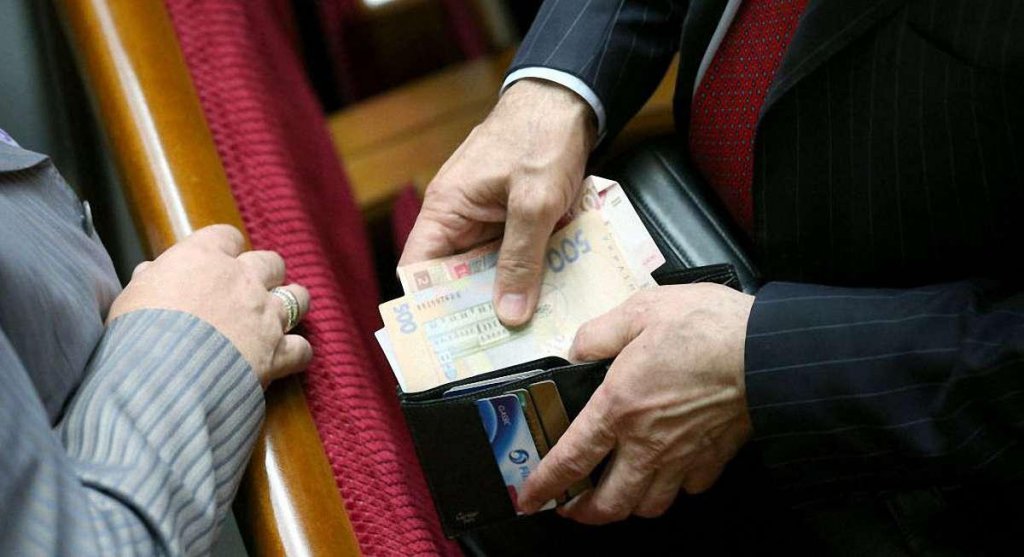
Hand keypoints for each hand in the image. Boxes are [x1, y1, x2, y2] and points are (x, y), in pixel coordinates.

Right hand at [107, 225, 311, 387]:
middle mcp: (242, 281)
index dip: (225, 248)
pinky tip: (288, 358)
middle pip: (271, 262)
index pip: (226, 236)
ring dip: (292, 304)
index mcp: (203, 259)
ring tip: (281, 315)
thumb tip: (149, 272)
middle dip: (266, 273)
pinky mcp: (277, 352)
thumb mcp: (130, 297)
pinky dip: (297, 353)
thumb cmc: (136, 334)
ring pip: (298, 297)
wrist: (161, 376)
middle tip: (253, 289)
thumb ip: (148, 280)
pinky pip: (302, 348)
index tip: (220, 259)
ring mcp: (265, 316)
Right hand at [400, 79, 596, 325]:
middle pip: (456, 280)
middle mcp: (460, 219)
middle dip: (474, 314)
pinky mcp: (513, 220)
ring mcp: (487, 220)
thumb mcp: (534, 202)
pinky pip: (513, 257)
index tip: (446, 346)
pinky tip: (549, 301)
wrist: (569, 99)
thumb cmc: (541, 137)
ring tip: (526, 336)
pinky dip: (527, 276)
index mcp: (446, 210)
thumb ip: (522, 259)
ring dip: (506, 297)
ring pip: (488, 272)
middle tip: (496, 354)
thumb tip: (509, 316)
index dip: (426, 310)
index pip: (418, 272)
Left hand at [517, 284, 754, 522]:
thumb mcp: (640, 311)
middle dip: (585, 514)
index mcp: (619, 407)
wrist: (768, 349)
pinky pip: (689, 489)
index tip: (529, 498)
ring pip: (649, 506)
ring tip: (619, 490)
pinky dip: (675, 487)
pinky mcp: (716, 458)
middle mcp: (648, 442)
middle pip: (610, 504)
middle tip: (572, 506)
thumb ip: (600, 333)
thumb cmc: (707, 327)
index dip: (544, 486)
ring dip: (629, 505)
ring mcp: (684, 456)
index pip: (570, 461)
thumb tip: (579, 350)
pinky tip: (670, 469)